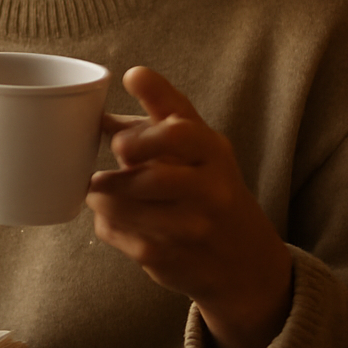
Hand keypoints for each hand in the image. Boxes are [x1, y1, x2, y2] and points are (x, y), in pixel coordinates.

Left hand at [86, 66, 292, 347]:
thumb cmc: (211, 189)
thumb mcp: (200, 146)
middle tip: (100, 170)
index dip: (142, 129)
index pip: (178, 132)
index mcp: (213, 152)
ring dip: (102, 197)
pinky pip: (118, 234)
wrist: (246, 263)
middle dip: (115, 172)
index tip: (120, 125)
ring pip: (123, 207)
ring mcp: (191, 229)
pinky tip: (117, 219)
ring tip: (100, 191)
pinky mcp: (169, 259)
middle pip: (147, 176)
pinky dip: (107, 223)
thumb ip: (162, 113)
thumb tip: (121, 85)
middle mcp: (210, 190)